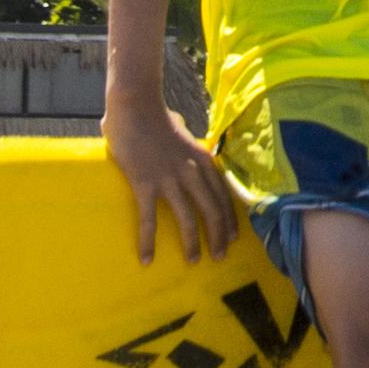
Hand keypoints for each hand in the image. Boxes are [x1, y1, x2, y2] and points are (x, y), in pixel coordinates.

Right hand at [108, 105, 240, 266]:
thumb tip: (190, 150)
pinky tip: (147, 259)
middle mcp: (192, 170)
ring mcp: (170, 178)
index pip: (223, 195)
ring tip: (193, 262)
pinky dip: (148, 242)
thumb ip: (189, 147)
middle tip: (220, 257)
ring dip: (192, 244)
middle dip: (219, 237)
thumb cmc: (155, 116)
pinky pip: (149, 220)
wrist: (135, 105)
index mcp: (204, 159)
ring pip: (188, 218)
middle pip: (213, 210)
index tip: (233, 238)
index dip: (230, 219)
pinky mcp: (146, 183)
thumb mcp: (183, 132)